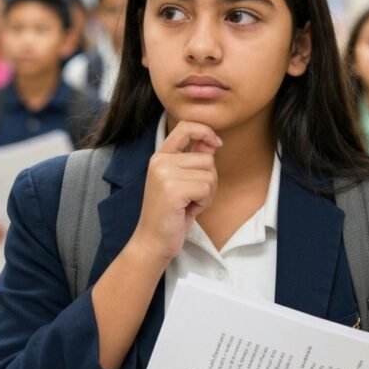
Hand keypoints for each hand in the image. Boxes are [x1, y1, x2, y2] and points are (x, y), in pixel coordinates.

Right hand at [129, 120, 221, 267]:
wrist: (153, 241)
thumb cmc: (170, 213)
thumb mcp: (181, 182)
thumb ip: (194, 160)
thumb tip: (212, 142)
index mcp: (160, 156)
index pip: (185, 127)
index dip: (205, 131)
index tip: (216, 143)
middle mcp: (160, 161)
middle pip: (207, 158)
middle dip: (209, 179)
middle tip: (192, 197)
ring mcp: (165, 174)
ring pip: (210, 174)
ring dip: (207, 193)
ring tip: (189, 204)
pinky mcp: (173, 189)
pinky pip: (206, 188)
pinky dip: (204, 203)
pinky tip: (189, 210)